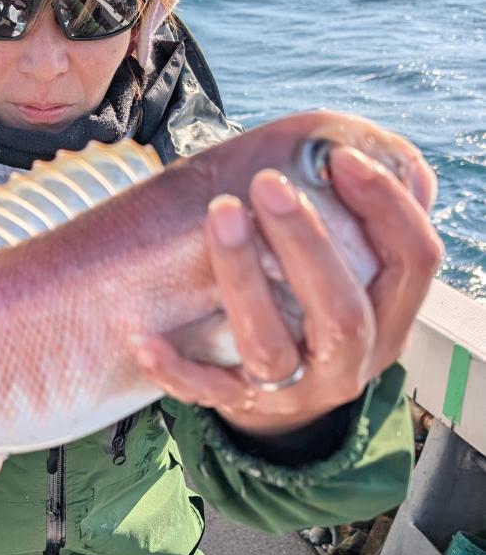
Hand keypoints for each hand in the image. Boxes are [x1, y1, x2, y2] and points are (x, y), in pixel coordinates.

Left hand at [130, 146, 442, 438]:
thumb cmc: (315, 309)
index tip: (340, 157)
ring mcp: (295, 390)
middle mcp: (350, 362)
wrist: (286, 402)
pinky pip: (205, 391)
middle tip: (267, 182)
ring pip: (270, 347)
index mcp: (390, 320)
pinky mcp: (240, 405)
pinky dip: (175, 367)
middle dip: (305, 242)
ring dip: (244, 278)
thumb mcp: (354, 274)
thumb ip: (359, 220)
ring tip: (220, 215)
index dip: (386, 206)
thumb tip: (356, 149)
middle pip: (342, 312)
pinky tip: (144, 338)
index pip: (412, 262)